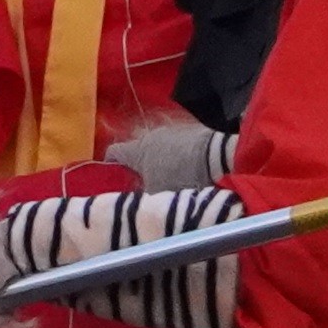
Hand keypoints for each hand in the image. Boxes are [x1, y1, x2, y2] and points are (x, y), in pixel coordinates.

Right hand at [106, 116, 233, 187]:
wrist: (217, 157)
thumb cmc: (181, 178)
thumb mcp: (157, 194)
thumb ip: (142, 194)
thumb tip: (136, 198)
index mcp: (135, 150)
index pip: (112, 152)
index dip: (110, 165)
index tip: (114, 177)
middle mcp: (149, 136)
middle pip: (136, 150)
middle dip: (138, 165)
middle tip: (143, 182)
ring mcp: (169, 130)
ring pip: (157, 146)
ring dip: (159, 159)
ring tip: (168, 176)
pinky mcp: (189, 129)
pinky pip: (175, 143)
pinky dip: (176, 154)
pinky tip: (186, 168)